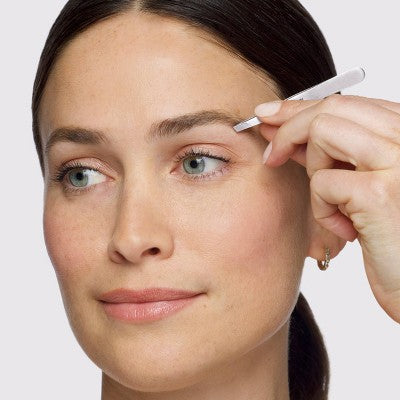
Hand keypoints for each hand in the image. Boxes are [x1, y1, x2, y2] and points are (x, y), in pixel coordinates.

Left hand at [254, 94, 399, 323]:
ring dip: (312, 170)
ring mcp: (397, 160)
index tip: (269, 115)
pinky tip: (345, 230)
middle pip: (330, 108)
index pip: (345, 102)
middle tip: (271, 155)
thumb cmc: (393, 240)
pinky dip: (321, 209)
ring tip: (332, 204)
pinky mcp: (380, 192)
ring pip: (322, 132)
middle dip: (289, 129)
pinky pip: (322, 182)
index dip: (300, 108)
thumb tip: (286, 134)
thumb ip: (332, 155)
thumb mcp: (361, 187)